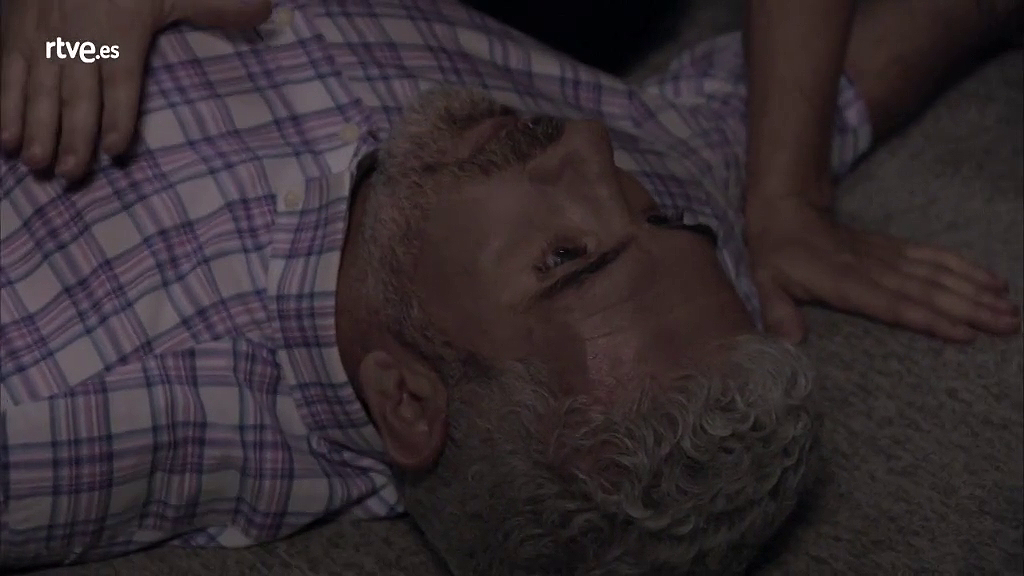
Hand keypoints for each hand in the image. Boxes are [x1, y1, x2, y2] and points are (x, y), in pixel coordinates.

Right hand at [0, 0, 270, 181]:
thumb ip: (217, 7)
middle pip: (75, 96)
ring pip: (38, 91)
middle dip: (72, 137)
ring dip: (36, 130)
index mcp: (120, 35)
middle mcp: (79, 42)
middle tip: (71, 174)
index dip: (117, 117)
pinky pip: (9, 76)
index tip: (115, 149)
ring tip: (37, 165)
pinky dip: (7, 109)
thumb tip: (268, 11)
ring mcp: (43, 40)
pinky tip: (6, 140)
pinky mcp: (16, 35)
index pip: (120, 84)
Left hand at [745, 197, 1020, 342]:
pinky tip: (993, 280)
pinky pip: (935, 257)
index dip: (929, 318)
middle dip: (970, 309)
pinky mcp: (895, 249)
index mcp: (844, 282)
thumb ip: (777, 311)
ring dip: (976, 291)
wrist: (787, 211)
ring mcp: (888, 257)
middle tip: (1008, 325)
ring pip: (939, 274)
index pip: (893, 305)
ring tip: (1010, 309)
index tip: (964, 332)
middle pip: (928, 291)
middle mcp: (874, 269)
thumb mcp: (765, 282)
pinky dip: (965, 267)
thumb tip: (789, 341)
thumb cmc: (776, 254)